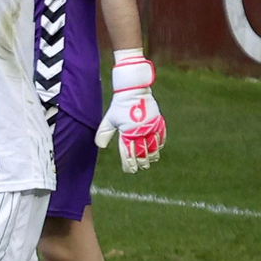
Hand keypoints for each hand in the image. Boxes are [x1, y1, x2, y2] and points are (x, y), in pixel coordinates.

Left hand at [94, 49, 165, 173]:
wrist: (133, 90)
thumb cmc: (120, 105)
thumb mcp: (110, 119)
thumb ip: (104, 133)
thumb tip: (99, 146)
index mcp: (127, 133)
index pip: (128, 154)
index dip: (129, 164)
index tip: (130, 170)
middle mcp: (139, 132)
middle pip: (142, 154)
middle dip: (141, 163)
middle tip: (141, 167)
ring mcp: (150, 127)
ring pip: (153, 148)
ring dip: (152, 156)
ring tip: (150, 161)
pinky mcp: (158, 121)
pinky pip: (161, 136)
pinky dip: (160, 144)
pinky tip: (158, 149)